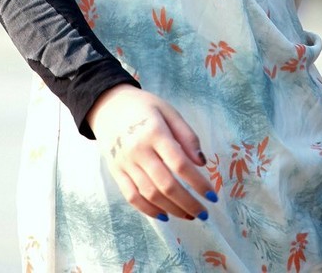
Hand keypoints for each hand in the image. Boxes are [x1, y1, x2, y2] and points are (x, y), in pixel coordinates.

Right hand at [86, 85, 217, 221]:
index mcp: (155, 132)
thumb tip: (202, 162)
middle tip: (204, 213)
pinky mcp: (116, 172)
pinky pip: (132, 197)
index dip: (198, 183)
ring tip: (189, 215)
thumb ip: (187, 135)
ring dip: (172, 209)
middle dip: (188, 203)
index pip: (180, 164)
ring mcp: (125, 163)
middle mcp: (139, 150)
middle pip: (166, 184)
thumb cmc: (144, 107)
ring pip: (150, 194)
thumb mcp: (169, 111)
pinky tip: (164, 215)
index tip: (212, 195)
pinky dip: (149, 210)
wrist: (109, 105)